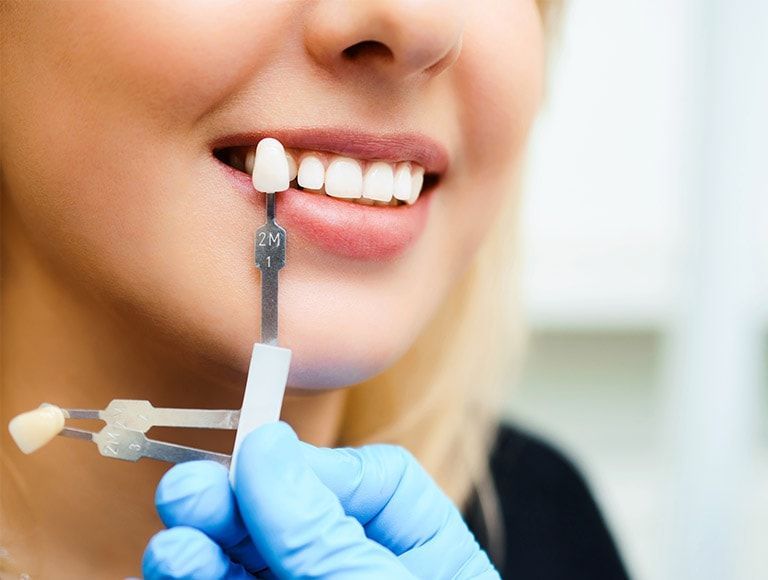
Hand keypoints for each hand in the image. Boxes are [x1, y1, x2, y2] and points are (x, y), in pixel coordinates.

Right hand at [142, 422, 497, 578]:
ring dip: (208, 543)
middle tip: (188, 489)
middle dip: (238, 500)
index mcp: (424, 551)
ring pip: (254, 557)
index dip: (307, 464)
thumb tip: (266, 447)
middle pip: (295, 517)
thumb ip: (323, 531)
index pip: (369, 480)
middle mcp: (365, 568)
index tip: (254, 456)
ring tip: (176, 535)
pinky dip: (202, 578)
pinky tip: (179, 564)